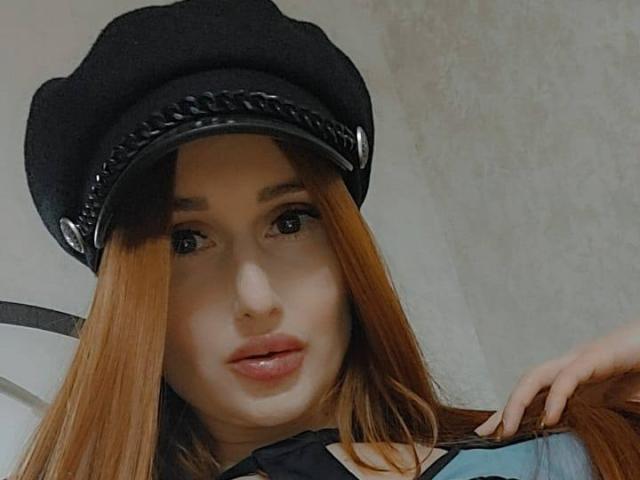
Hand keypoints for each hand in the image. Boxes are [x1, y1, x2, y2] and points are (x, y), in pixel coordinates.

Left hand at [474, 319, 639, 437]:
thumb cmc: (637, 369)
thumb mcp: (610, 400)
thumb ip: (589, 413)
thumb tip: (569, 438)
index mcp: (570, 379)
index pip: (531, 395)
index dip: (508, 413)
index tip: (488, 434)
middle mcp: (567, 367)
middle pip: (524, 385)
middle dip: (504, 409)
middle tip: (488, 434)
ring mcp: (579, 360)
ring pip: (535, 377)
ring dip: (517, 402)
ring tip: (507, 429)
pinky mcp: (595, 358)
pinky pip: (568, 378)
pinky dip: (556, 398)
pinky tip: (550, 418)